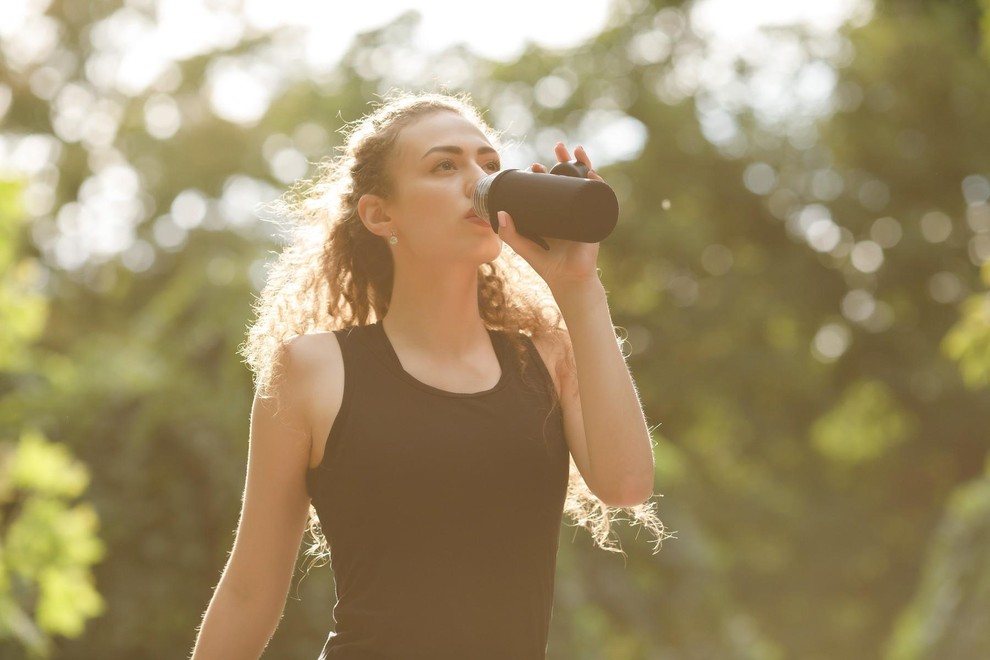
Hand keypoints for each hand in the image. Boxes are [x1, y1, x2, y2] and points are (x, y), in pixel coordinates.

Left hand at [497, 143, 602, 293]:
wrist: (568, 280)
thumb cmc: (546, 265)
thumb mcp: (524, 247)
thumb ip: (510, 233)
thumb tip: (502, 212)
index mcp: (553, 212)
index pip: (549, 186)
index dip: (542, 173)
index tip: (533, 166)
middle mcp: (570, 209)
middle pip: (569, 178)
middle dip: (564, 160)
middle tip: (558, 147)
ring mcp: (584, 213)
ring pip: (585, 183)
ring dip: (583, 163)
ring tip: (577, 149)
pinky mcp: (595, 220)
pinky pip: (600, 198)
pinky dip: (598, 184)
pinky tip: (592, 172)